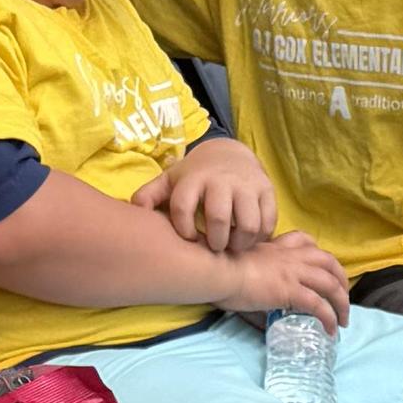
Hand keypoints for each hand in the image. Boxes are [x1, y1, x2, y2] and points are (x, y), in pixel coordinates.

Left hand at [144, 141, 279, 255]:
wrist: (230, 154)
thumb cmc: (195, 177)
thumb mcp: (171, 181)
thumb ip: (150, 195)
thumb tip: (134, 211)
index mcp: (193, 179)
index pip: (183, 207)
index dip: (183, 230)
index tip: (189, 238)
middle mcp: (221, 181)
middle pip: (218, 218)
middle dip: (216, 242)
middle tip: (214, 249)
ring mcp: (247, 185)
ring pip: (248, 224)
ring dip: (240, 243)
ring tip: (233, 247)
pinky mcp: (267, 191)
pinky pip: (268, 222)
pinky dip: (260, 238)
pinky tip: (248, 239)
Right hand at [210, 234, 351, 330]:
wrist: (213, 269)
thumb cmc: (217, 267)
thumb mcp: (240, 263)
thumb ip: (251, 272)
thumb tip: (250, 292)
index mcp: (276, 247)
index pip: (304, 241)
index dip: (317, 254)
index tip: (321, 267)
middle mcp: (289, 256)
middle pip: (328, 261)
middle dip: (341, 278)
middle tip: (343, 296)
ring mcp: (291, 272)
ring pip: (330, 283)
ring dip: (342, 302)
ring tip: (344, 320)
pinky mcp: (289, 290)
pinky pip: (319, 305)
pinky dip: (329, 317)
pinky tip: (331, 329)